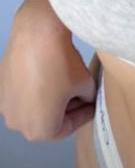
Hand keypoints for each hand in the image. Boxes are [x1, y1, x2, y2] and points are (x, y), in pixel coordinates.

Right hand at [0, 0, 96, 141]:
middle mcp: (18, 124)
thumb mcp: (86, 85)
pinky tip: (47, 74)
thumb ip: (87, 98)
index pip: (67, 127)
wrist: (36, 35)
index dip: (83, 114)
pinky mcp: (0, 88)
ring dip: (49, 99)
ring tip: (65, 84)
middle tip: (81, 95)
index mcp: (40, 131)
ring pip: (33, 107)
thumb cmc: (63, 65)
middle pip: (47, 120)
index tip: (92, 104)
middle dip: (66, 109)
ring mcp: (5, 106)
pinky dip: (35, 88)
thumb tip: (84, 96)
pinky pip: (22, 93)